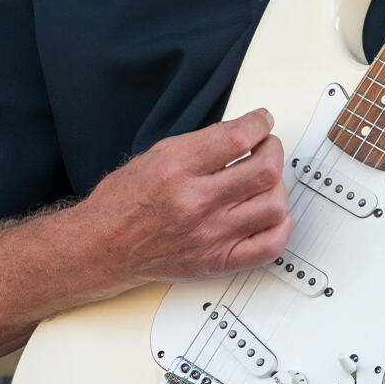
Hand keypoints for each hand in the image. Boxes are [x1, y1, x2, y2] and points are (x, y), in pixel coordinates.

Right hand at [78, 108, 293, 283]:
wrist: (104, 245)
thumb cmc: (126, 200)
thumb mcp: (157, 154)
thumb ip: (203, 143)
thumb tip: (244, 132)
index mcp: (177, 169)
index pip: (238, 138)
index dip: (260, 123)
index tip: (261, 122)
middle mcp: (195, 203)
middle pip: (265, 170)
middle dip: (273, 149)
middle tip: (266, 148)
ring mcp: (209, 235)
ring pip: (273, 205)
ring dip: (276, 186)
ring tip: (263, 182)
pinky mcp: (217, 261)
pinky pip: (270, 246)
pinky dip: (281, 226)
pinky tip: (269, 214)